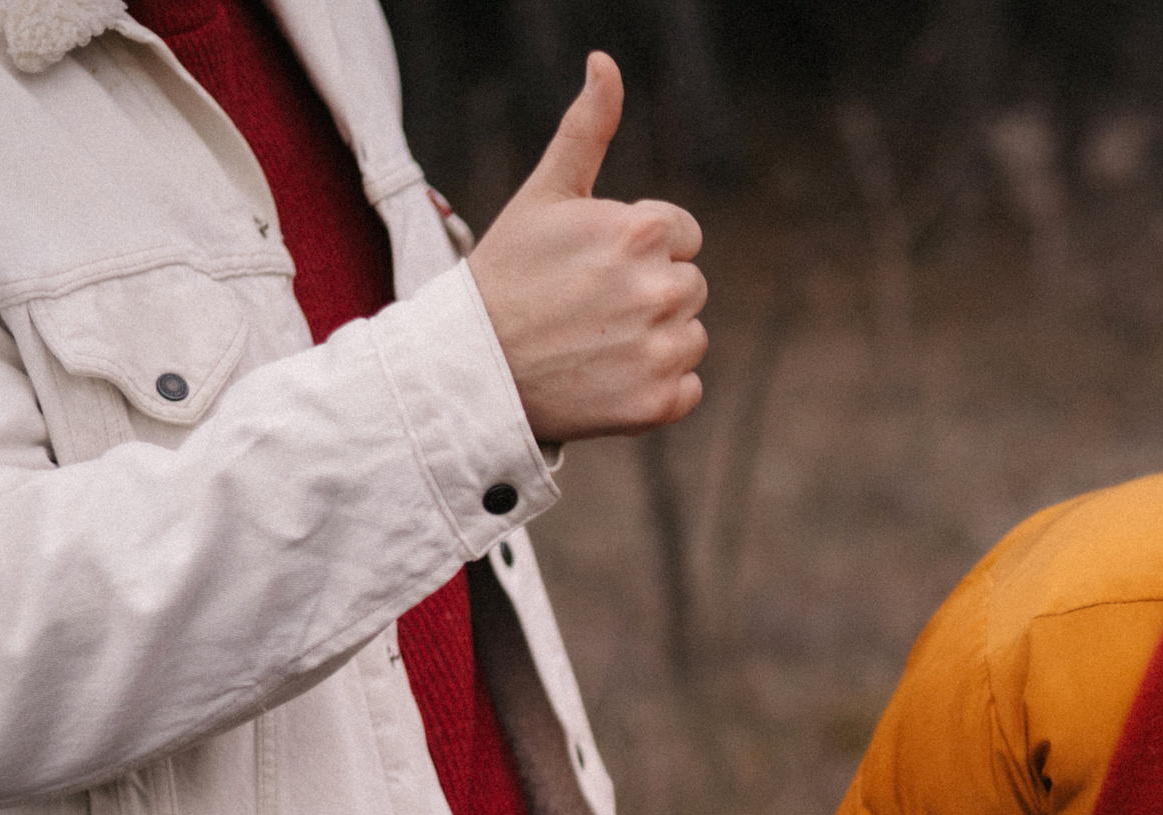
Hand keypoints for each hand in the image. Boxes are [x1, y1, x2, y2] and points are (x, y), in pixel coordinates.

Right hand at [468, 53, 707, 440]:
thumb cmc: (508, 273)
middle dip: (649, 293)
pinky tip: (606, 378)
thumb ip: (587, 128)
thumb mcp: (545, 192)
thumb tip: (604, 63)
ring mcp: (662, 349)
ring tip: (594, 342)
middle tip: (588, 307)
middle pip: (690, 287)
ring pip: (691, 336)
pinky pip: (687, 388)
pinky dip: (655, 388)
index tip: (594, 266)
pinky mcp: (660, 402)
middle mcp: (662, 288)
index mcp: (644, 229)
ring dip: (654, 341)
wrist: (471, 366)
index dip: (639, 250)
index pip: (682, 236)